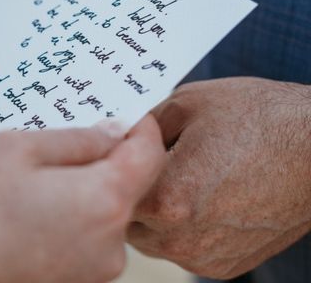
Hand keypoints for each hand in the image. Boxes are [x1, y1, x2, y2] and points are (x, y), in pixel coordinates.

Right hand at [0, 116, 165, 282]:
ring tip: (33, 172)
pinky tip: (29, 202)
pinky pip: (86, 233)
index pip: (149, 153)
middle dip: (103, 155)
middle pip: (128, 183)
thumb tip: (112, 132)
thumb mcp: (15, 149)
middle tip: (62, 135)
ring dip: (81, 184)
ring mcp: (93, 269)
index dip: (139, 126)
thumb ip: (75, 139)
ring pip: (103, 208)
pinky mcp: (74, 281)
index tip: (123, 112)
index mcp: (102, 201)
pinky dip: (69, 211)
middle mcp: (110, 242)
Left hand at [128, 77, 310, 278]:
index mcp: (169, 200)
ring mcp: (205, 257)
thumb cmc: (261, 119)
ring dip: (151, 213)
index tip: (113, 149)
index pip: (109, 191)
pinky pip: (180, 248)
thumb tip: (116, 131)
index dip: (108, 166)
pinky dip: (179, 228)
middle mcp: (184, 239)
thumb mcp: (187, 103)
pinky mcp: (225, 265)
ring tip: (174, 177)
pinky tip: (197, 197)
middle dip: (127, 191)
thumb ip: (141, 125)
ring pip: (150, 239)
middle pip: (126, 219)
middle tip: (140, 163)